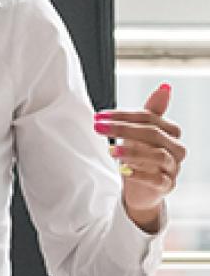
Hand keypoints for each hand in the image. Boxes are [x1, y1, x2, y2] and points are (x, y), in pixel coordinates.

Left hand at [94, 83, 185, 232]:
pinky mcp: (167, 186)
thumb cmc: (141, 156)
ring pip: (157, 155)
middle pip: (152, 133)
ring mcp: (173, 168)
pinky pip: (156, 179)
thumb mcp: (141, 133)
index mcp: (171, 132)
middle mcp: (176, 149)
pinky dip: (139, 173)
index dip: (123, 115)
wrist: (141, 189)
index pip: (148, 117)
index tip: (99, 116)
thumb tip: (164, 86)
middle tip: (99, 128)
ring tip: (111, 151)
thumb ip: (151, 111)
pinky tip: (123, 170)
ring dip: (132, 151)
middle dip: (123, 130)